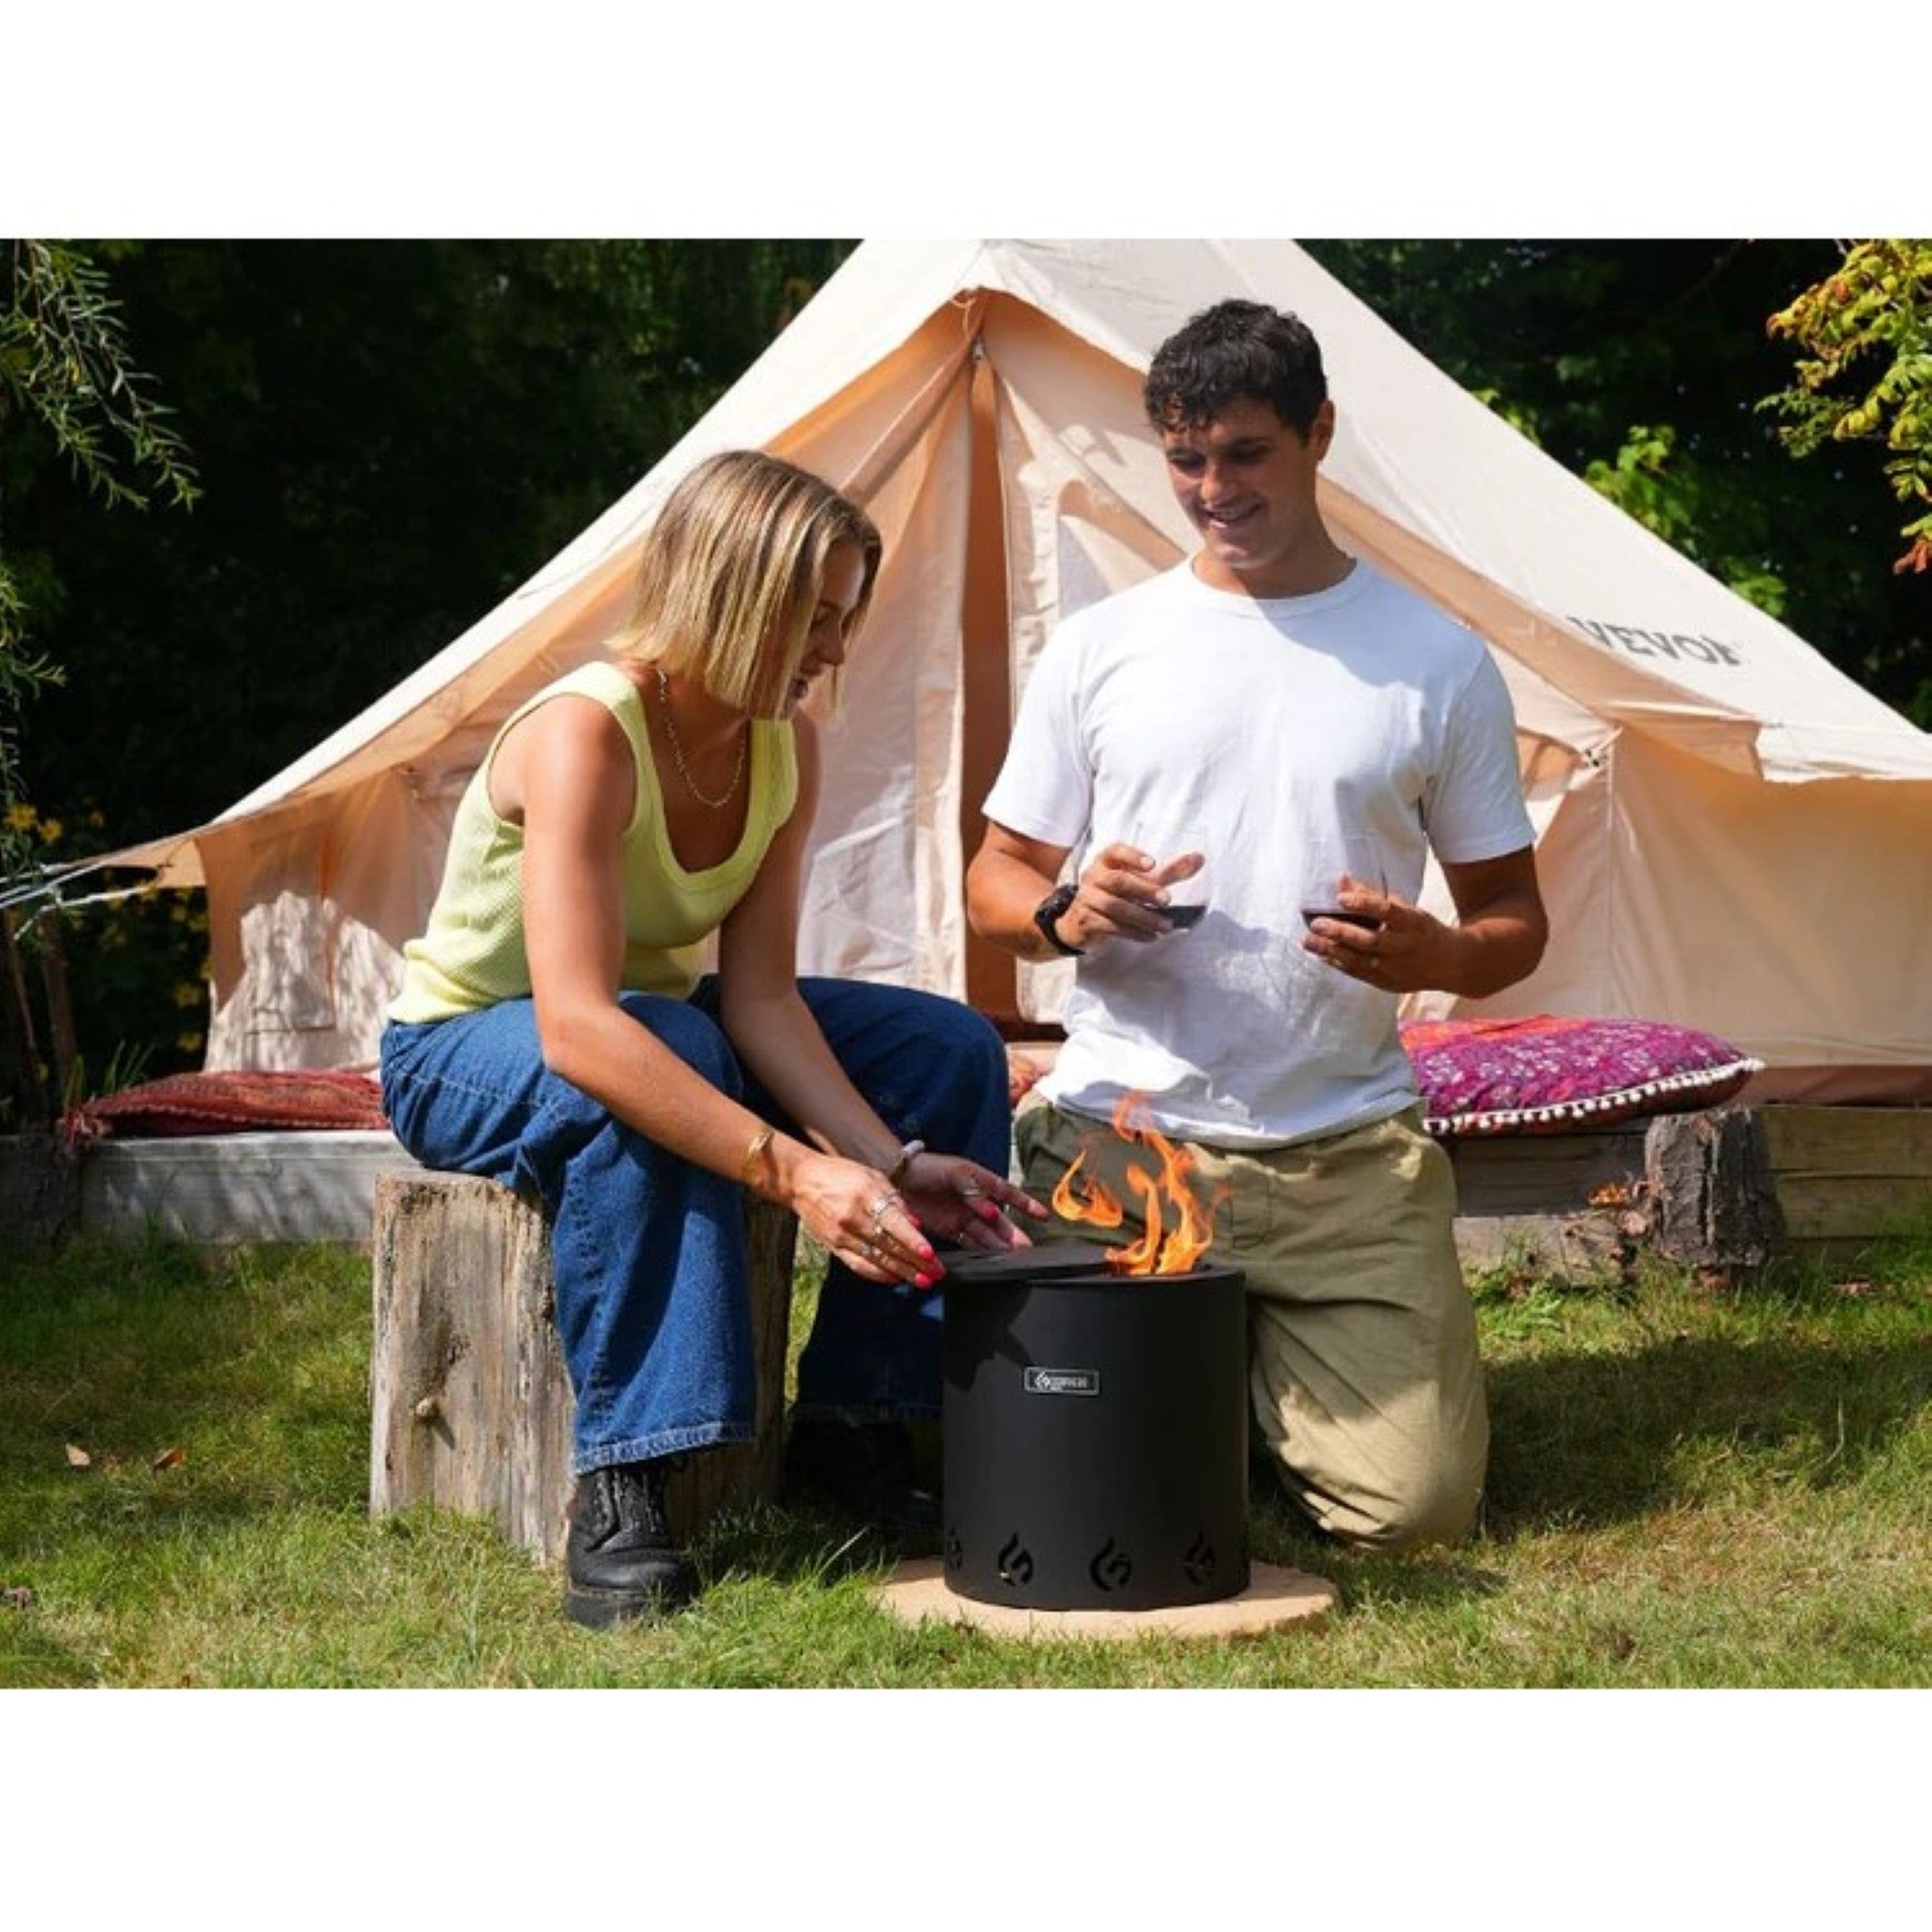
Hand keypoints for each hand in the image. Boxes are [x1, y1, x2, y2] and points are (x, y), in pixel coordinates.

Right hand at [788, 1152, 947, 1288]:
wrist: (801, 1182)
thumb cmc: (840, 1174)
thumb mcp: (872, 1177)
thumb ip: (895, 1201)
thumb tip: (916, 1225)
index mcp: (864, 1196)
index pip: (893, 1224)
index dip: (913, 1241)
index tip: (930, 1254)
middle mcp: (852, 1219)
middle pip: (889, 1246)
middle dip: (916, 1262)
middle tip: (936, 1272)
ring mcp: (841, 1236)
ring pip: (877, 1260)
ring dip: (902, 1272)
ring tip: (922, 1281)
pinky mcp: (833, 1248)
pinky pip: (858, 1266)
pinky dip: (878, 1274)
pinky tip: (895, 1278)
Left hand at [899, 1151, 1047, 1252]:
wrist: (897, 1177)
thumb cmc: (928, 1167)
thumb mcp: (954, 1171)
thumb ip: (973, 1190)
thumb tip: (993, 1211)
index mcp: (979, 1181)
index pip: (1007, 1193)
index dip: (1025, 1205)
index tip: (1043, 1216)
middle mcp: (974, 1201)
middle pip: (999, 1221)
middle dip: (1014, 1236)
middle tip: (1027, 1250)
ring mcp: (962, 1217)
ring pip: (987, 1236)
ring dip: (1000, 1248)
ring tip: (1014, 1259)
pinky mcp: (948, 1230)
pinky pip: (968, 1243)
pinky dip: (978, 1253)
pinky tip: (988, 1263)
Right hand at [1057, 841, 1195, 953]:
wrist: (1076, 922)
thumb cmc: (1113, 895)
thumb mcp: (1138, 880)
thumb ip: (1168, 871)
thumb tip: (1199, 858)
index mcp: (1105, 862)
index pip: (1115, 852)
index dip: (1133, 857)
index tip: (1153, 864)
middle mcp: (1094, 877)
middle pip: (1117, 881)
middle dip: (1143, 889)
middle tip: (1167, 899)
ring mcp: (1088, 900)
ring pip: (1115, 907)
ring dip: (1143, 917)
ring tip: (1166, 925)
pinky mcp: (1087, 922)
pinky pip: (1111, 927)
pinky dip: (1134, 933)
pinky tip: (1151, 937)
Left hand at [1301, 873, 1436, 991]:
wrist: (1449, 963)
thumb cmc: (1420, 929)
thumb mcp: (1405, 908)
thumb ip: (1372, 895)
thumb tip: (1341, 880)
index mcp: (1412, 922)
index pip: (1386, 911)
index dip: (1363, 903)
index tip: (1340, 897)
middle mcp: (1404, 946)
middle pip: (1369, 940)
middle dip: (1340, 932)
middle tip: (1316, 924)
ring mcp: (1396, 968)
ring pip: (1360, 961)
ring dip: (1331, 951)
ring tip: (1308, 941)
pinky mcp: (1387, 983)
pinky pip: (1359, 974)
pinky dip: (1338, 964)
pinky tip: (1321, 954)